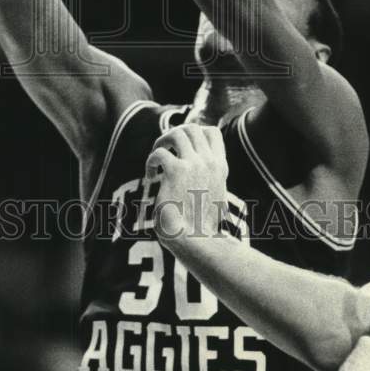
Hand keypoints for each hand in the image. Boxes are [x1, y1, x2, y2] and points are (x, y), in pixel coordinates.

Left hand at [145, 124, 227, 247]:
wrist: (197, 242)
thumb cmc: (202, 227)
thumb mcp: (215, 198)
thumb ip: (209, 182)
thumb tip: (201, 180)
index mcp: (219, 168)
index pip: (212, 132)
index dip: (194, 132)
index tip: (182, 146)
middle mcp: (209, 162)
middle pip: (192, 128)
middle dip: (175, 134)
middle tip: (165, 149)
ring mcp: (194, 165)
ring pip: (176, 133)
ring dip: (162, 141)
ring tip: (156, 156)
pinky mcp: (176, 171)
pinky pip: (159, 153)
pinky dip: (150, 161)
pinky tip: (150, 175)